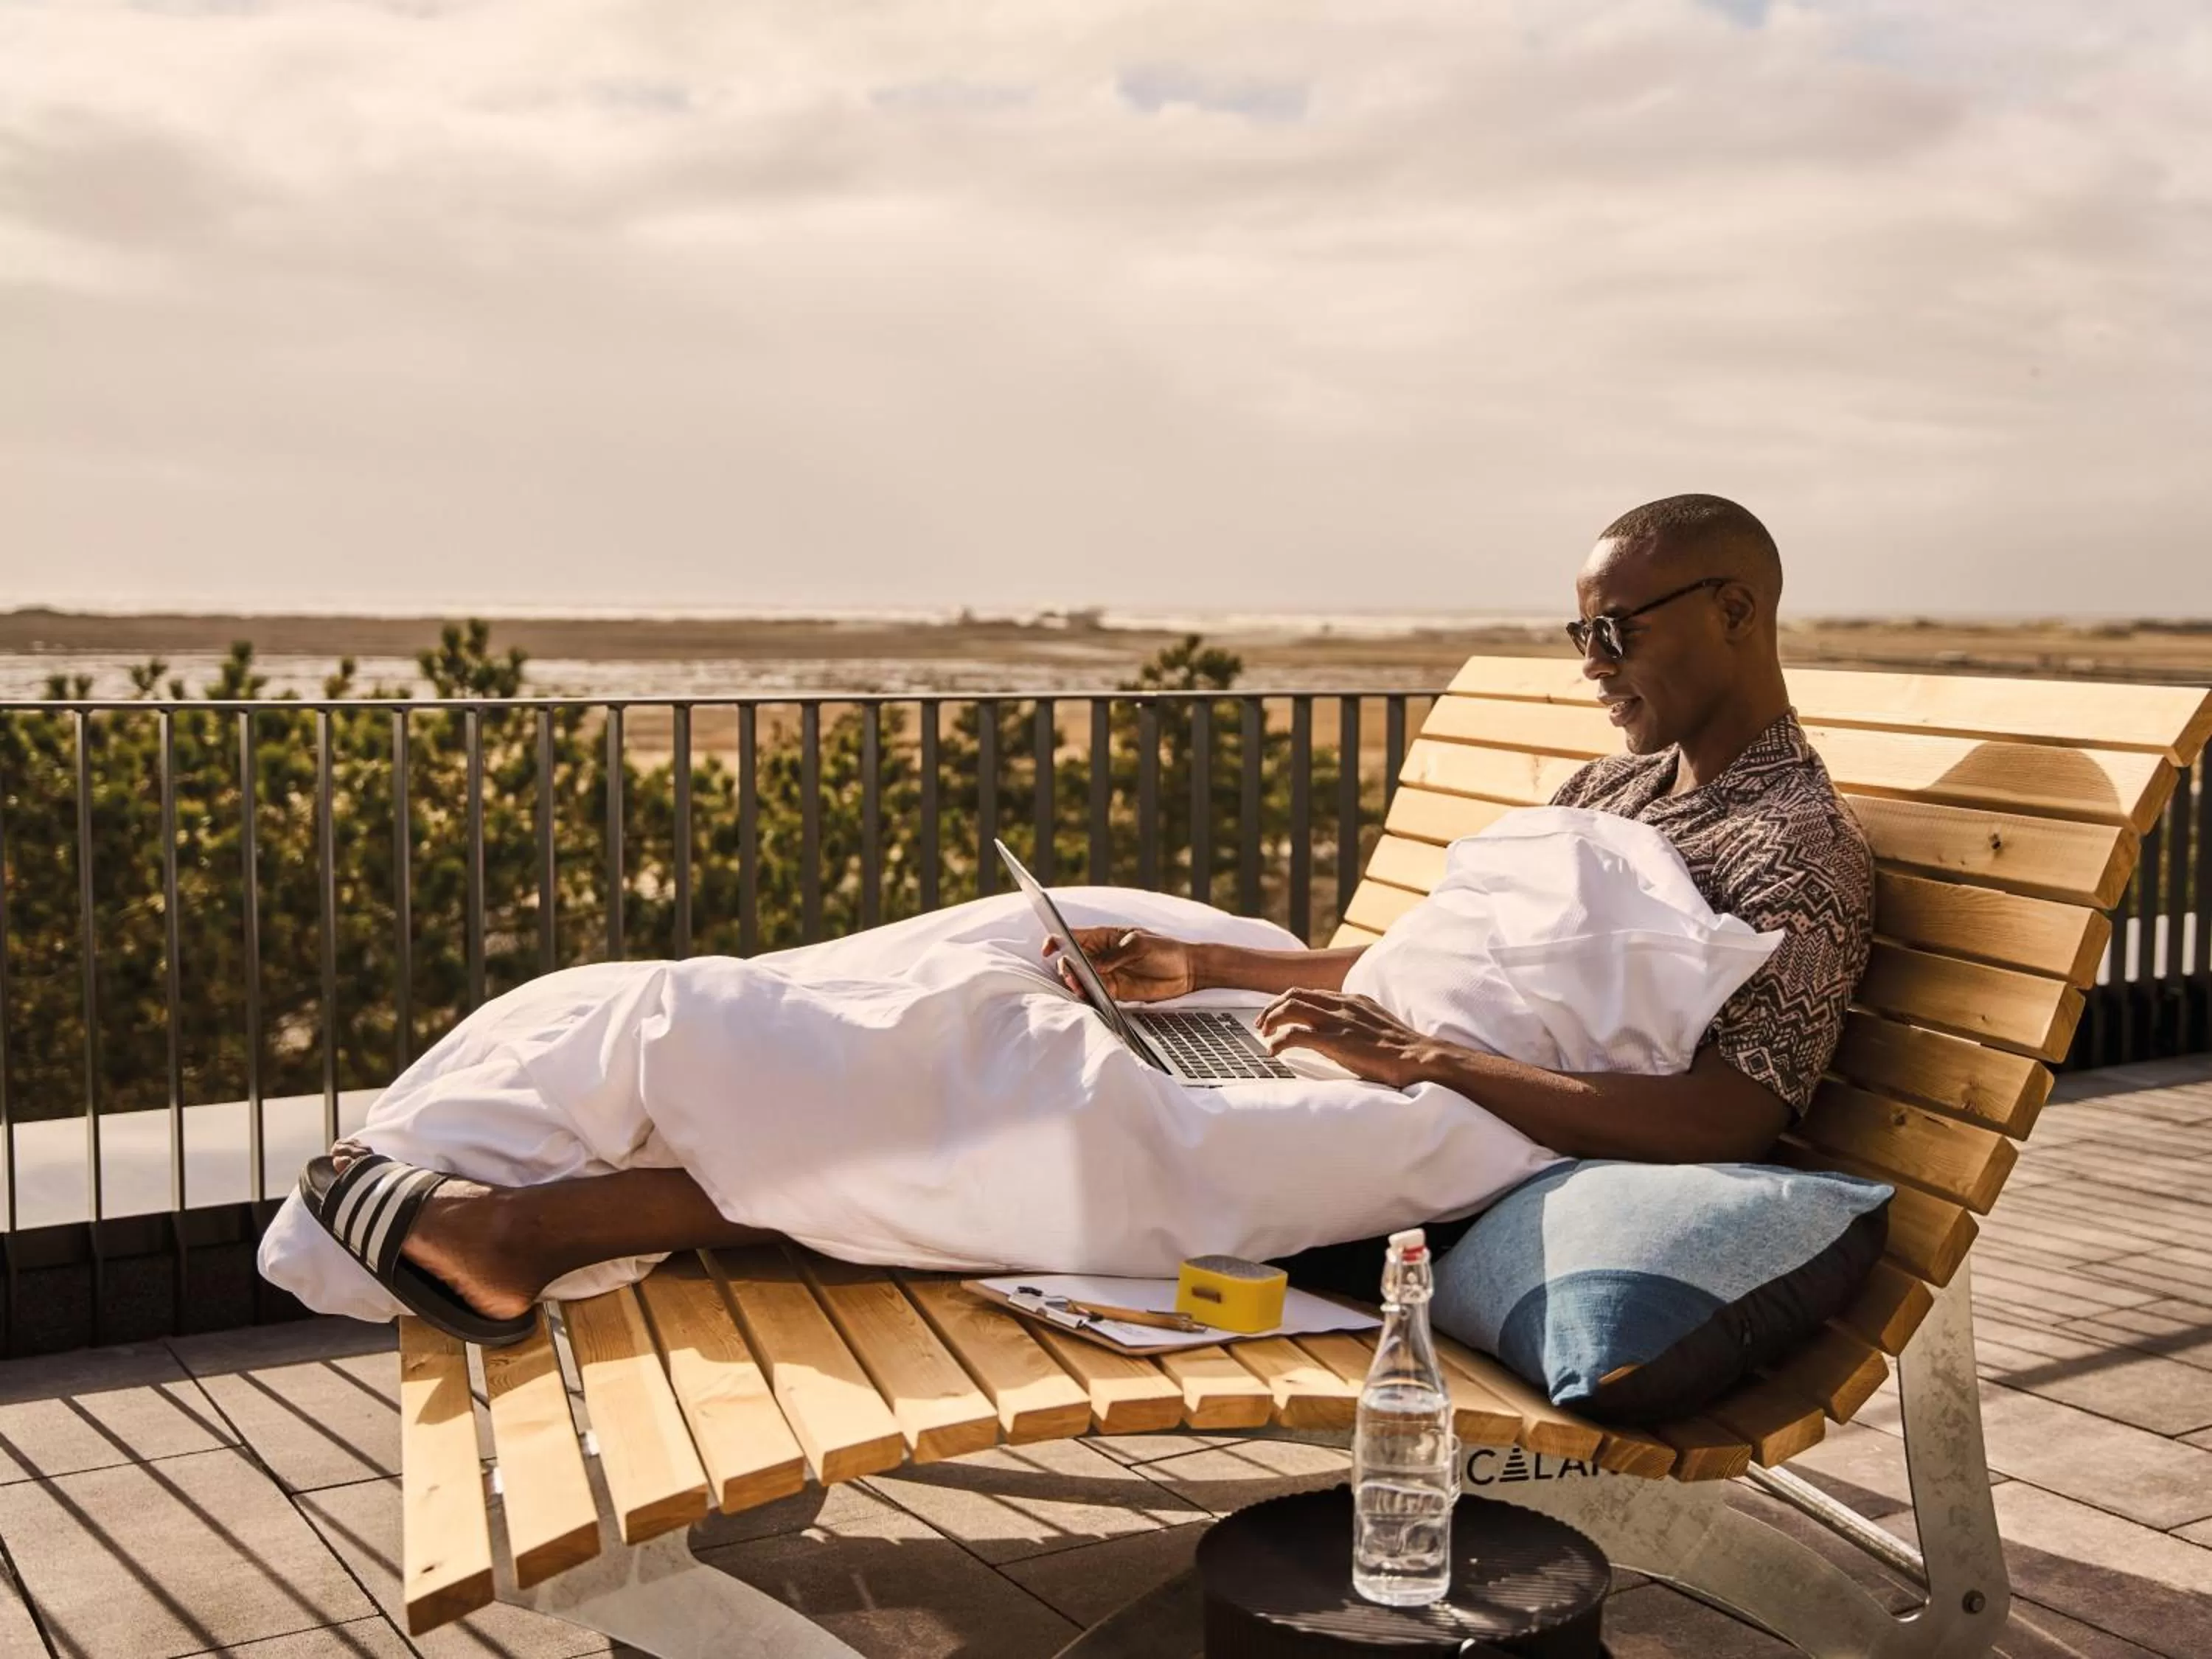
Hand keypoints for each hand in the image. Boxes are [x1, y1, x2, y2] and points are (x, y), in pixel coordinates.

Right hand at [1045, 927, 1199, 1002]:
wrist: (1187, 970)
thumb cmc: (1165, 950)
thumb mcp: (1139, 946)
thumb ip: (1114, 956)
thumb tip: (1092, 965)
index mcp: (1105, 937)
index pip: (1073, 936)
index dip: (1057, 940)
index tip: (1049, 949)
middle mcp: (1102, 955)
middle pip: (1072, 960)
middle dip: (1067, 968)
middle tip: (1072, 975)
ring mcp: (1107, 974)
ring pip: (1081, 979)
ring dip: (1076, 984)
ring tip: (1079, 987)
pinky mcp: (1115, 991)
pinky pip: (1095, 994)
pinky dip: (1089, 997)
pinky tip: (1089, 998)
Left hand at [1255, 989, 1434, 1089]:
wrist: (1420, 1058)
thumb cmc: (1402, 1049)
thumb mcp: (1376, 1024)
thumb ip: (1357, 1021)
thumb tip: (1342, 1032)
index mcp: (1352, 999)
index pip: (1311, 992)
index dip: (1288, 1002)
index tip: (1277, 1015)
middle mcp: (1342, 1004)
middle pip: (1294, 994)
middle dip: (1272, 1008)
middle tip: (1262, 1025)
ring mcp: (1338, 1021)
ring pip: (1291, 1008)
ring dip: (1271, 1020)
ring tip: (1264, 1035)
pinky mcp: (1336, 1041)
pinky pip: (1297, 1035)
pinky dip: (1279, 1041)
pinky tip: (1273, 1051)